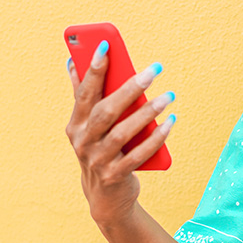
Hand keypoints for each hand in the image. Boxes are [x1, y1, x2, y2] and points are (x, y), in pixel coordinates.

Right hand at [65, 43, 175, 227]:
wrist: (105, 196)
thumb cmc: (100, 149)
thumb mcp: (87, 125)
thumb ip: (83, 95)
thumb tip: (72, 61)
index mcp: (75, 124)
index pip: (84, 92)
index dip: (94, 69)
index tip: (107, 46)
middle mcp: (83, 141)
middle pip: (106, 111)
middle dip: (130, 88)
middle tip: (154, 70)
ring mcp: (98, 160)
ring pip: (123, 133)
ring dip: (147, 113)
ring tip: (168, 96)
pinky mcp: (115, 175)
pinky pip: (138, 155)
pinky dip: (155, 138)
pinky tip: (170, 123)